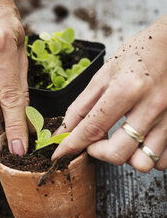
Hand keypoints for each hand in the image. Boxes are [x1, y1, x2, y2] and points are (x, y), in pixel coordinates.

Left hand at [52, 14, 166, 171]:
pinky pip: (162, 161)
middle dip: (99, 153)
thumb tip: (62, 132)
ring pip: (142, 162)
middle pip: (117, 153)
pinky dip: (148, 157)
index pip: (92, 128)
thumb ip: (81, 107)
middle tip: (97, 141)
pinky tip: (141, 143)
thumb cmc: (138, 55)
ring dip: (126, 157)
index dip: (71, 145)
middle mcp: (150, 107)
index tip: (60, 154)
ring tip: (122, 141)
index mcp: (126, 89)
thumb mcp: (104, 75)